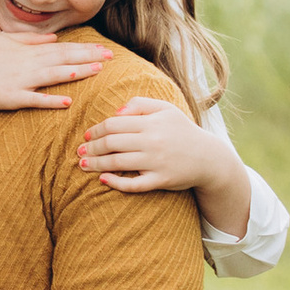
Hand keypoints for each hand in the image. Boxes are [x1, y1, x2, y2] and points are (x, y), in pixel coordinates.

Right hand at [0, 30, 108, 112]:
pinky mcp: (9, 97)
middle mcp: (26, 63)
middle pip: (62, 59)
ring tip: (97, 71)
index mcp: (26, 50)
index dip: (84, 48)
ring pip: (53, 75)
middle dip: (88, 57)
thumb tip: (53, 38)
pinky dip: (50, 100)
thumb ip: (29, 39)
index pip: (61, 48)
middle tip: (112, 57)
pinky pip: (33, 100)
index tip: (104, 48)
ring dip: (76, 73)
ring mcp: (19, 81)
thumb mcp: (2, 39)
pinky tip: (67, 102)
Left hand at [76, 98, 237, 211]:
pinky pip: (134, 184)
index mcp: (151, 123)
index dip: (96, 130)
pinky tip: (104, 179)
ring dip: (96, 164)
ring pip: (118, 163)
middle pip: (112, 143)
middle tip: (79, 151)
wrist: (209, 158)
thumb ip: (139, 104)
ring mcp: (157, 162)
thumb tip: (116, 112)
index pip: (114, 124)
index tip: (87, 136)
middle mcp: (153, 141)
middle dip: (92, 147)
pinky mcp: (161, 180)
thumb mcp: (165, 109)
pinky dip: (117, 183)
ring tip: (83, 164)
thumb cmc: (182, 130)